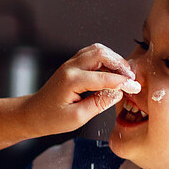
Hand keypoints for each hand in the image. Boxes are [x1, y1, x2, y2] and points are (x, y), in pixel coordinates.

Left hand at [23, 43, 138, 135]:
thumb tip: (117, 93)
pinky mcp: (72, 65)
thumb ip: (99, 104)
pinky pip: (92, 54)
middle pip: (101, 53)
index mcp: (71, 81)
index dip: (123, 82)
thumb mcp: (77, 118)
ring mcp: (70, 64)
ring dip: (113, 59)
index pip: (104, 77)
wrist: (33, 114)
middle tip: (131, 78)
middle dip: (120, 64)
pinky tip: (112, 71)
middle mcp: (71, 67)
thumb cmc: (51, 119)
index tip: (136, 87)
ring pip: (97, 50)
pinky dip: (105, 59)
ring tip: (124, 74)